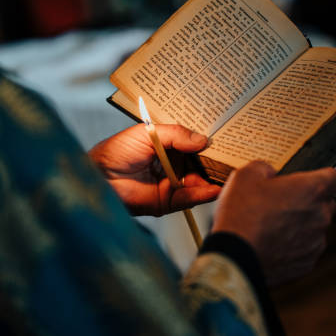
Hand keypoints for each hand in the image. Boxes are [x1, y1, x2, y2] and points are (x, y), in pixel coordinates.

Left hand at [88, 124, 221, 215]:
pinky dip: (203, 195)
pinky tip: (214, 189)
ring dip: (214, 179)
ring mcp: (172, 184)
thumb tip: (204, 140)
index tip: (228, 139)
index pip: (194, 144)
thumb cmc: (117, 151)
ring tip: (231, 173)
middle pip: (201, 164)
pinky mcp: (168, 202)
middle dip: (217, 162)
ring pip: (199, 182)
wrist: (99, 177)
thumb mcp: (148, 133)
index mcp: (168, 146)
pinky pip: (189, 198)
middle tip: (236, 157)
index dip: (209, 143)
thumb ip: (176, 134)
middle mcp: (173, 165)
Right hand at [211, 161, 335, 287]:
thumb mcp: (245, 176)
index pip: (334, 178)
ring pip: (315, 228)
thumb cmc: (241, 214)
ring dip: (300, 225)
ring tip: (271, 226)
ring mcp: (316, 242)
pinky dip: (293, 246)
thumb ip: (264, 167)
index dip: (321, 177)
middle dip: (307, 202)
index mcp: (312, 190)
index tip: (307, 180)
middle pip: (325, 204)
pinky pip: (305, 250)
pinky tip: (270, 244)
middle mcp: (321, 216)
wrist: (234, 256)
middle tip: (280, 202)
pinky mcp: (306, 264)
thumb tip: (269, 173)